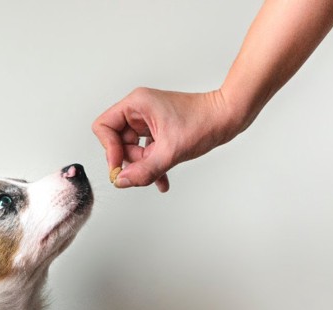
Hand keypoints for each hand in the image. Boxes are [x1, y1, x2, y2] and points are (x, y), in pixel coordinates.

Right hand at [92, 87, 236, 192]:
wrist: (229, 117)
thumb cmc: (204, 122)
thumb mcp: (171, 151)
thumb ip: (144, 170)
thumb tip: (122, 182)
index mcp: (136, 104)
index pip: (104, 127)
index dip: (108, 149)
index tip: (119, 167)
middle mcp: (138, 110)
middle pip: (116, 141)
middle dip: (131, 160)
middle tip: (146, 169)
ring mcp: (147, 120)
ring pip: (131, 149)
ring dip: (143, 165)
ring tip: (161, 171)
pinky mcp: (157, 130)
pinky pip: (145, 150)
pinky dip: (152, 165)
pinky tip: (162, 180)